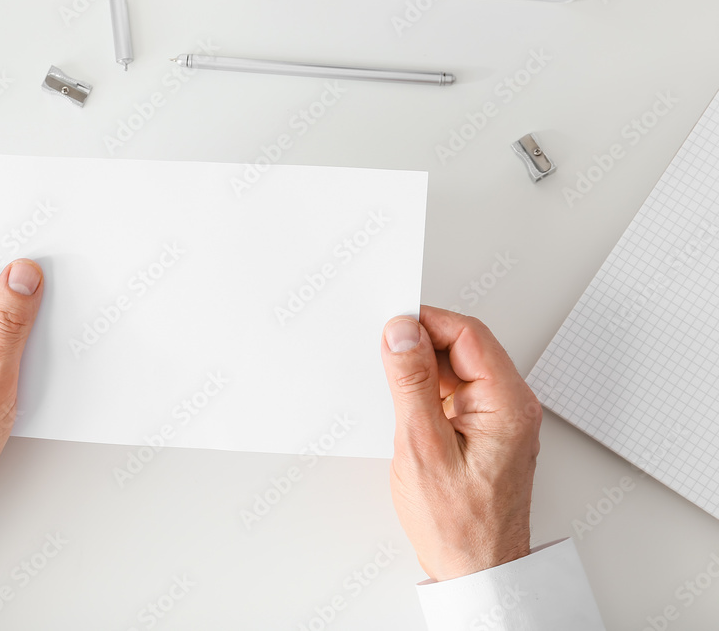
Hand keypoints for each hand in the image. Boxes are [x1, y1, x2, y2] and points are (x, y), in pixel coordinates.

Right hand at [380, 306, 541, 580]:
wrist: (477, 571)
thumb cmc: (459, 525)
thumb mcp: (422, 447)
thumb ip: (411, 384)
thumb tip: (401, 333)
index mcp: (507, 403)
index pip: (467, 334)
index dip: (425, 322)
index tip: (390, 327)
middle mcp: (510, 405)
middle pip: (463, 347)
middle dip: (420, 345)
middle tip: (383, 357)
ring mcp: (498, 419)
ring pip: (456, 369)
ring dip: (421, 371)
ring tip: (392, 393)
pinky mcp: (484, 431)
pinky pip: (454, 394)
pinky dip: (427, 393)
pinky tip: (405, 410)